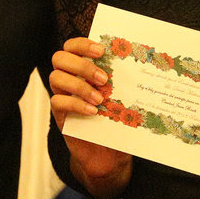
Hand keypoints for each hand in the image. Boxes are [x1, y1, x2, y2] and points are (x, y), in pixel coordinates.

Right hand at [49, 37, 131, 195]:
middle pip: (59, 57)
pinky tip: (93, 112)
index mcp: (82, 68)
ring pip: (55, 77)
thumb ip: (123, 80)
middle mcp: (68, 78)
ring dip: (79, 85)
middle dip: (81, 64)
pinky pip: (58, 101)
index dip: (82, 44)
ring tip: (100, 97)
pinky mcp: (59, 114)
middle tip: (103, 77)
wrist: (108, 154)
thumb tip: (144, 63)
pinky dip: (76, 104)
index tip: (102, 50)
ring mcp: (62, 94)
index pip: (72, 46)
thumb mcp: (122, 98)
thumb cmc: (116, 121)